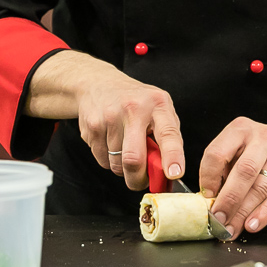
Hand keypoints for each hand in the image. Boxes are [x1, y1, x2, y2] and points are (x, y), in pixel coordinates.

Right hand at [26, 51, 185, 189]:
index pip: (168, 134)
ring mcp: (109, 117)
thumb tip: (167, 174)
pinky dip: (108, 160)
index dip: (172, 156)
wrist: (99, 84)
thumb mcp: (158, 110)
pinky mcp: (92, 126)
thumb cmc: (136, 102)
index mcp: (157, 105)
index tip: (174, 173)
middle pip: (134, 158)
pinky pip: (102, 160)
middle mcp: (133, 109)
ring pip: (116, 164)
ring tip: (124, 149)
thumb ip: (166, 137)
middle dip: (137, 179)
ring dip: (122, 167)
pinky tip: (110, 143)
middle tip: (140, 182)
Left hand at [201, 117, 266, 234]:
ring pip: (260, 186)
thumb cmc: (257, 156)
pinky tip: (252, 224)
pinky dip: (263, 213)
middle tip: (218, 220)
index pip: (217, 153)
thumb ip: (223, 172)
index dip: (209, 177)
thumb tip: (210, 202)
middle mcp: (263, 136)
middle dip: (228, 200)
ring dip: (244, 212)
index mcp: (240, 129)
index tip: (206, 197)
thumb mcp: (236, 154)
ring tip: (232, 228)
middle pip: (243, 171)